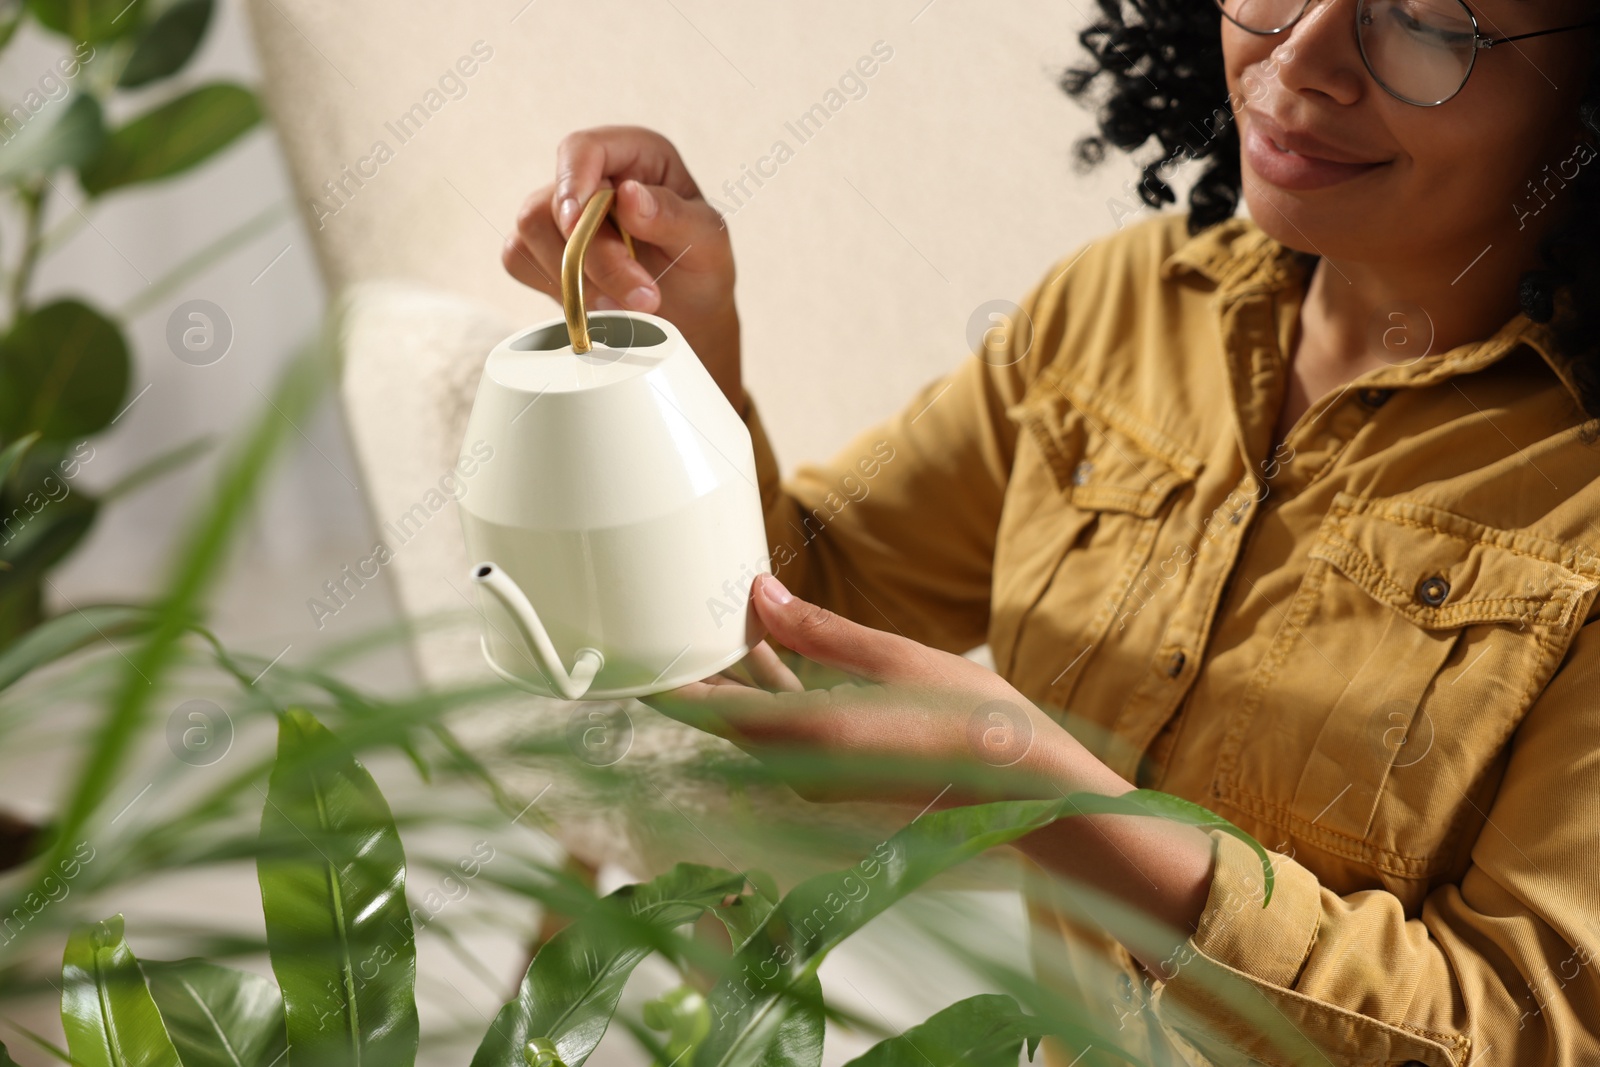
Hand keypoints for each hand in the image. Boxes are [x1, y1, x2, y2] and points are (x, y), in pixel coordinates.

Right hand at [503, 125, 743, 412]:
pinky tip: (595, 307)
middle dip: (594, 258)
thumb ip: (672, 216)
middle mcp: (593, 177)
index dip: (573, 181)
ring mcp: (560, 213)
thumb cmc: (699, 269)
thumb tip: (628, 194)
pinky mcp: (540, 249)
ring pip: (531, 231)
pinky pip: (519, 259)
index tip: (578, 224)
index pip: (583, 149)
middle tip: (642, 299)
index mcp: (635, 156)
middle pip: (557, 203)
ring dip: (575, 280)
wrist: (687, 317)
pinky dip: (555, 289)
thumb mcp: (707, 243)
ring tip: (624, 310)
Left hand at [642, 574, 1124, 808]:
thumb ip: (816, 630)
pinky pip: (784, 726)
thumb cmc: (974, 725)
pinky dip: (766, 689)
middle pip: (720, 714)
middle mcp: (800, 764)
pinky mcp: (838, 769)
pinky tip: (761, 647)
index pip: (705, 710)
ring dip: (725, 674)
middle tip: (649, 620)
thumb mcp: (894, 660)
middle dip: (686, 668)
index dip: (657, 683)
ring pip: (750, 718)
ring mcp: (818, 772)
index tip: (617, 655)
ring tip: (699, 618)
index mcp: (806, 736)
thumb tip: (756, 595)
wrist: (1028, 791)